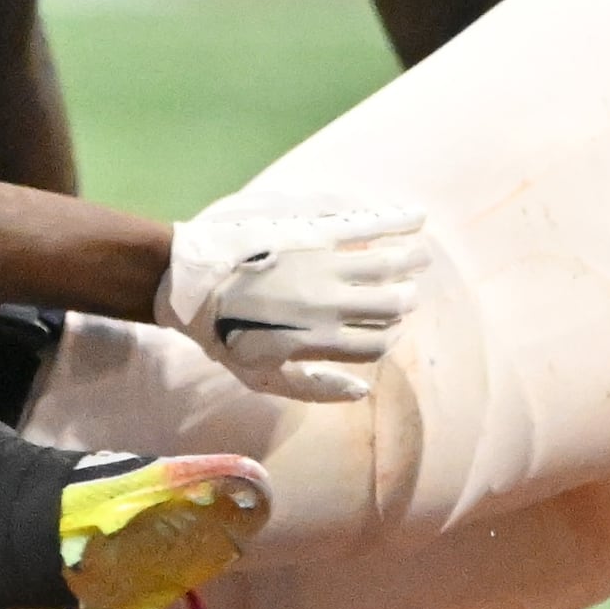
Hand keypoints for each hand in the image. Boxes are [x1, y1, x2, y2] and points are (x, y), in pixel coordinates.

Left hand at [160, 197, 433, 400]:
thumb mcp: (263, 378)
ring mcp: (328, 266)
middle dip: (407, 300)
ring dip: (413, 261)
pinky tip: (417, 217)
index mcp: (322, 340)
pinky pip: (370, 226)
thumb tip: (363, 391)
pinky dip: (399, 220)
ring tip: (420, 257)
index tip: (387, 328)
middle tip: (408, 292)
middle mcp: (333, 304)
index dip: (390, 336)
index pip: (380, 342)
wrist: (189, 284)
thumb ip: (314, 388)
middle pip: (395, 304)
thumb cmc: (223, 336)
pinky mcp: (318, 233)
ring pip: (391, 264)